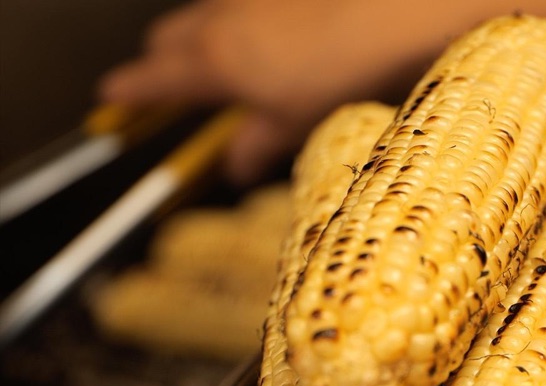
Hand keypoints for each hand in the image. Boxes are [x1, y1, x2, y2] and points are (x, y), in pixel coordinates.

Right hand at [98, 0, 453, 183]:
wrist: (393, 12)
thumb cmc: (346, 72)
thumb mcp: (298, 122)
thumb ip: (258, 144)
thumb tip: (236, 168)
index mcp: (215, 61)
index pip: (154, 77)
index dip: (131, 90)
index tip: (112, 97)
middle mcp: (221, 18)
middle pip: (168, 36)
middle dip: (162, 59)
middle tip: (169, 82)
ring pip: (203, 13)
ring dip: (200, 36)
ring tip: (225, 63)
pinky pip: (237, 3)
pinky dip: (237, 20)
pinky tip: (271, 36)